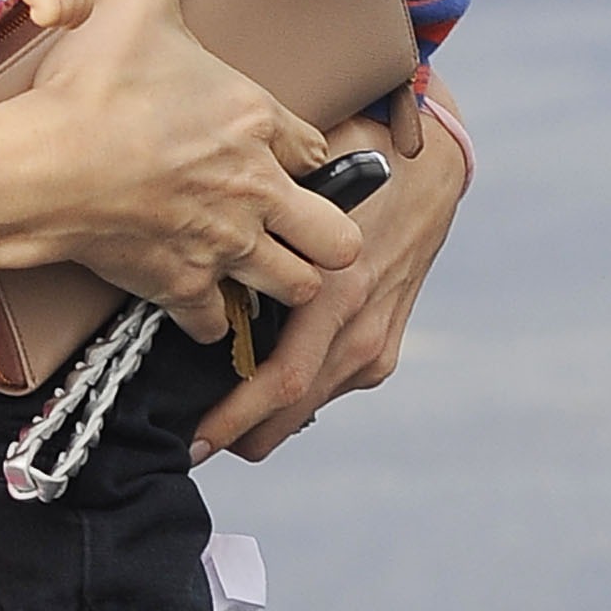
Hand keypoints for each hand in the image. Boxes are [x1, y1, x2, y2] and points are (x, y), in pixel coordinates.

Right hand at [0, 0, 93, 29]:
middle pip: (80, 14)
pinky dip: (41, 18)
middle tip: (45, 14)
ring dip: (51, 20)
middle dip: (65, 20)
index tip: (60, 13)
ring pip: (65, 18)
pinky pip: (50, 17)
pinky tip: (30, 8)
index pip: (87, 3)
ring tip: (35, 9)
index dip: (75, 13)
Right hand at [20, 0, 358, 339]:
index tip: (290, 158)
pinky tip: (197, 300)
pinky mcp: (181, 285)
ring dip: (282, 278)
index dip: (309, 155)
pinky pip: (218, 322)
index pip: (320, 148)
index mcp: (258, 122)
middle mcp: (256, 190)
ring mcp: (223, 244)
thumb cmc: (95, 86)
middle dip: (327, 234)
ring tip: (259, 267)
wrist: (42, 167)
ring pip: (296, 284)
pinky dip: (211, 318)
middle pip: (337, 234)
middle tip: (297, 226)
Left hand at [192, 96, 469, 459]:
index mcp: (335, 291)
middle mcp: (358, 327)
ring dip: (261, 420)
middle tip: (188, 445)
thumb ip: (253, 227)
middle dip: (236, 435)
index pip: (277, 381)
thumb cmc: (349, 165)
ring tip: (212, 422)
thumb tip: (182, 246)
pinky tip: (255, 386)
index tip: (186, 436)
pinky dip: (291, 396)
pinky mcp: (383, 348)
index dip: (228, 419)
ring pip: (307, 406)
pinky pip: (327, 386)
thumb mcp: (301, 188)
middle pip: (289, 409)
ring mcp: (375, 342)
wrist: (428, 166)